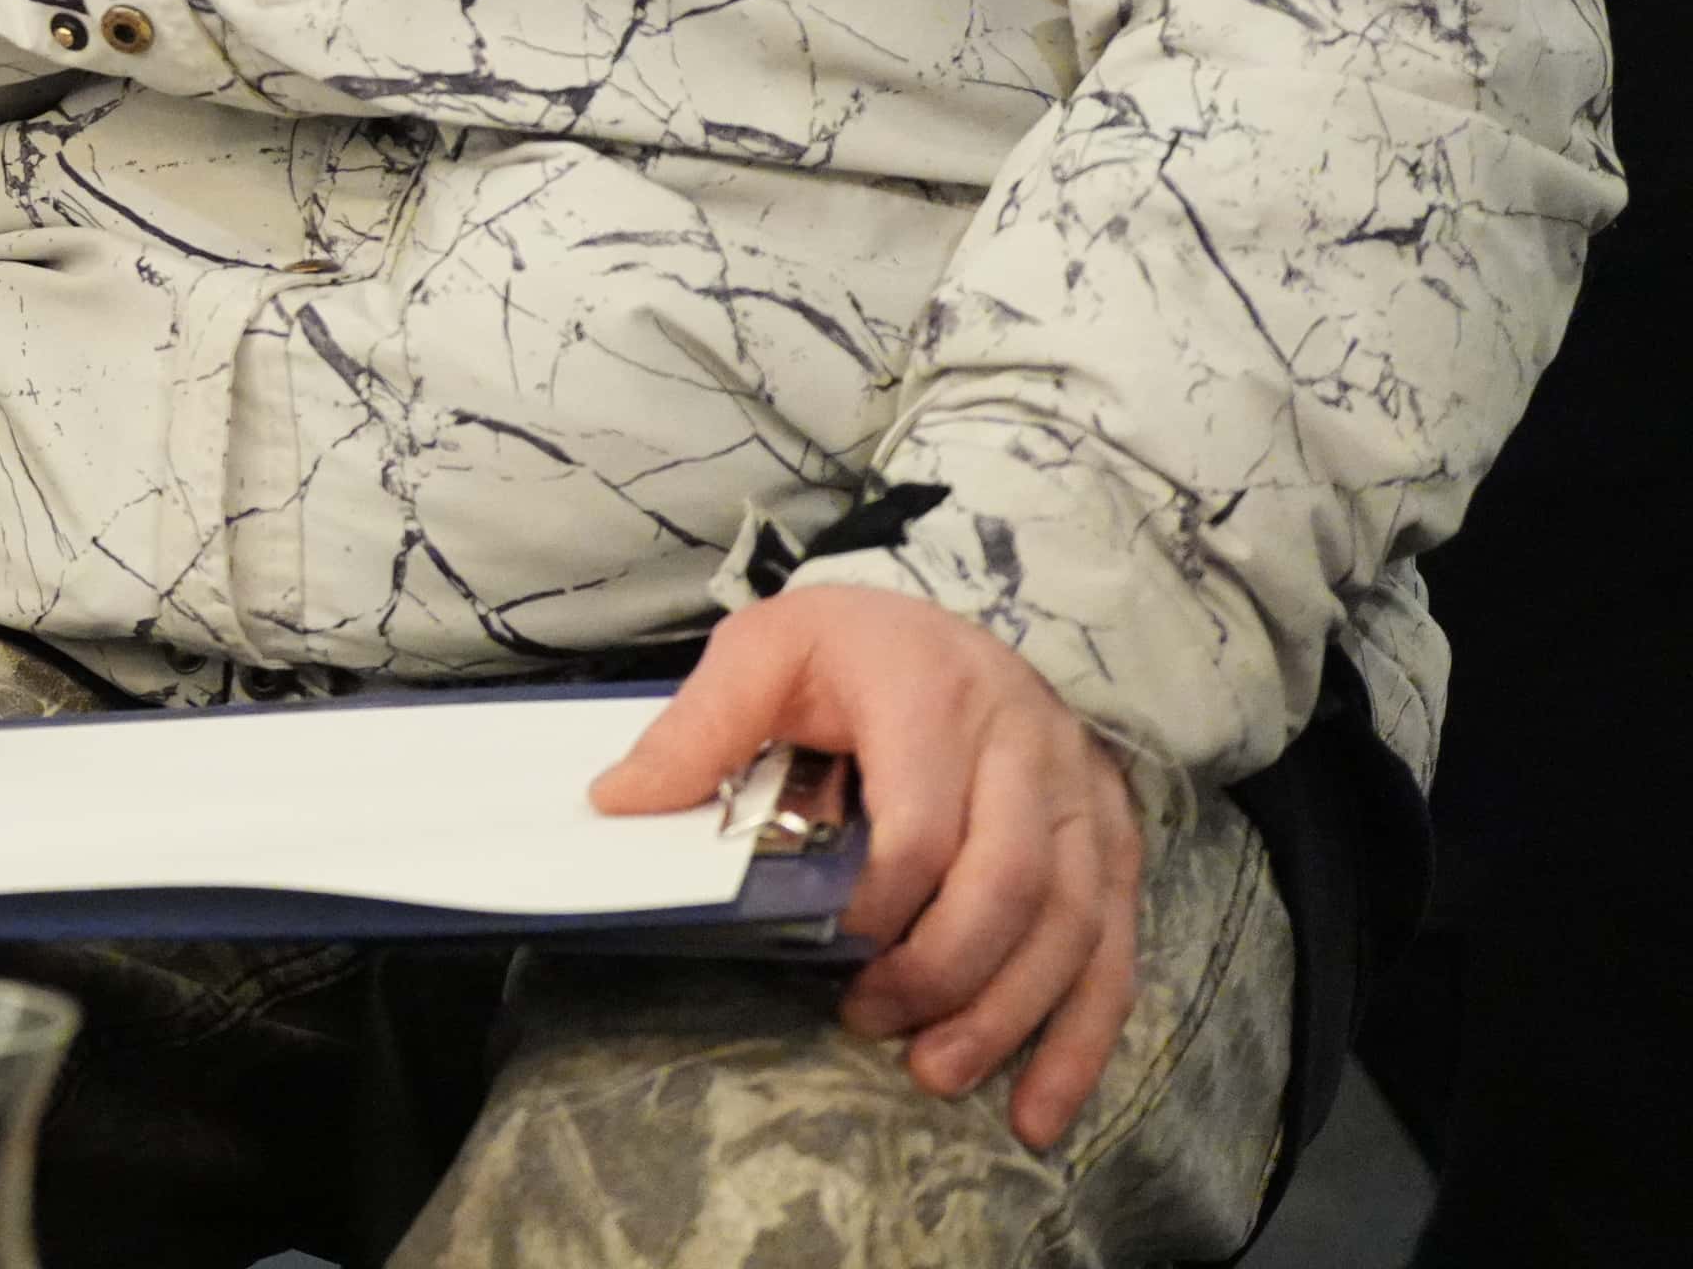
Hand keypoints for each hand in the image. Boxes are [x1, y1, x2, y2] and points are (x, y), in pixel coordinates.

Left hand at [591, 588, 1145, 1149]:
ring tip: (936, 1074)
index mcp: (931, 693)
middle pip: (1011, 883)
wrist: (943, 619)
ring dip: (1009, 1017)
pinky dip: (1083, 1039)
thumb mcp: (762, 650)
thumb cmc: (845, 645)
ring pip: (1072, 926)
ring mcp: (1080, 795)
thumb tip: (618, 803)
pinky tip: (1039, 1112)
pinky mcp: (1112, 839)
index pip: (925, 822)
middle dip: (943, 973)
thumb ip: (699, 727)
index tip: (826, 946)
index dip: (880, 902)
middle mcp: (1026, 742)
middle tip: (870, 1025)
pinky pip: (1114, 949)